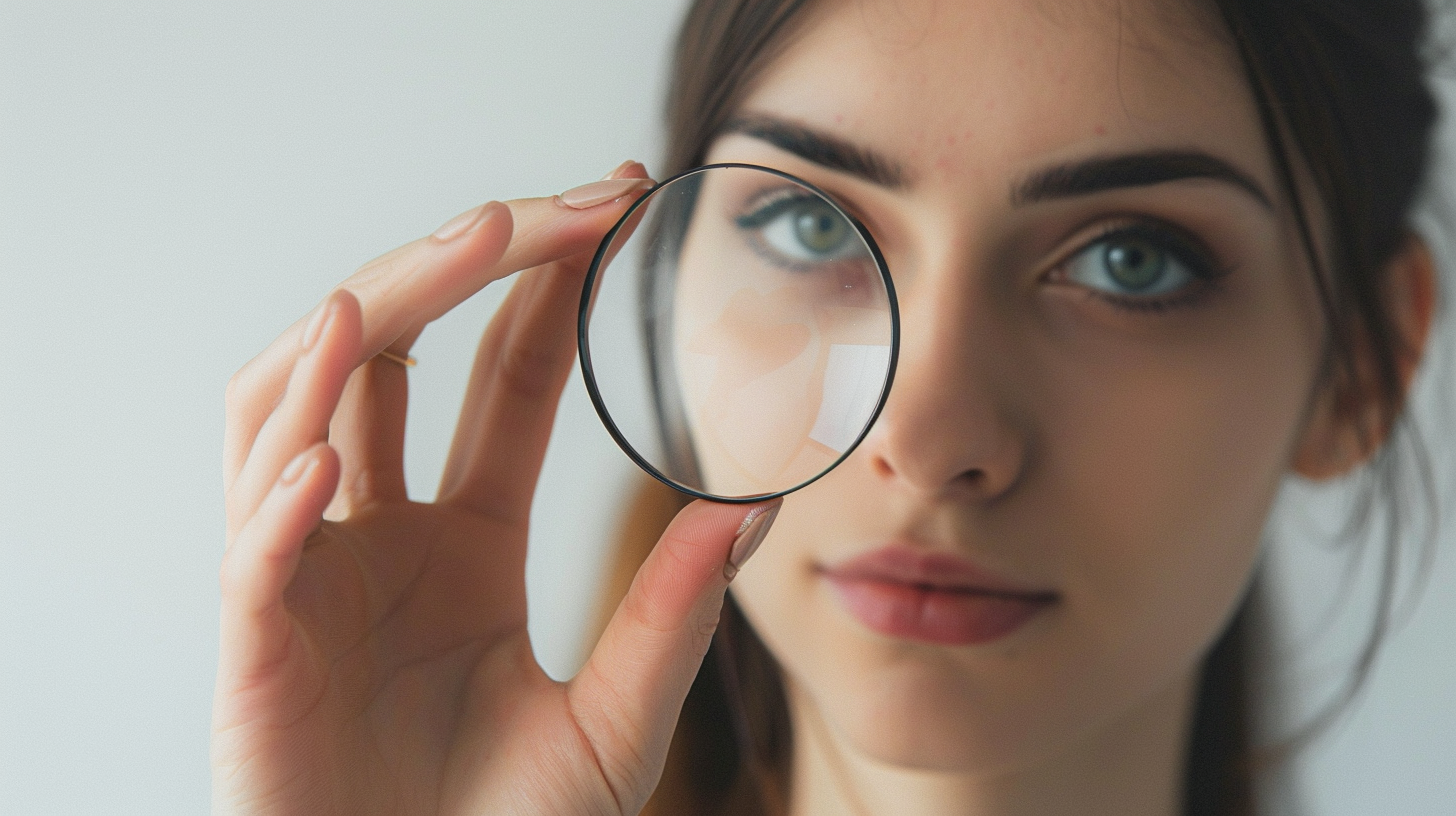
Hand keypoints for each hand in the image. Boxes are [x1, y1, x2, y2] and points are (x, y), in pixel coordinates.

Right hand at [213, 163, 780, 815]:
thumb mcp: (613, 724)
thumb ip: (669, 619)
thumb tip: (754, 511)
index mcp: (461, 545)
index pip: (498, 381)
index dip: (540, 291)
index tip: (600, 210)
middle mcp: (377, 539)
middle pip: (389, 361)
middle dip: (454, 273)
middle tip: (545, 206)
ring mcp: (307, 582)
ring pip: (286, 420)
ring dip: (340, 347)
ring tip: (414, 278)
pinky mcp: (255, 654)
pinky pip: (252, 560)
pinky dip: (277, 506)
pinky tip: (325, 466)